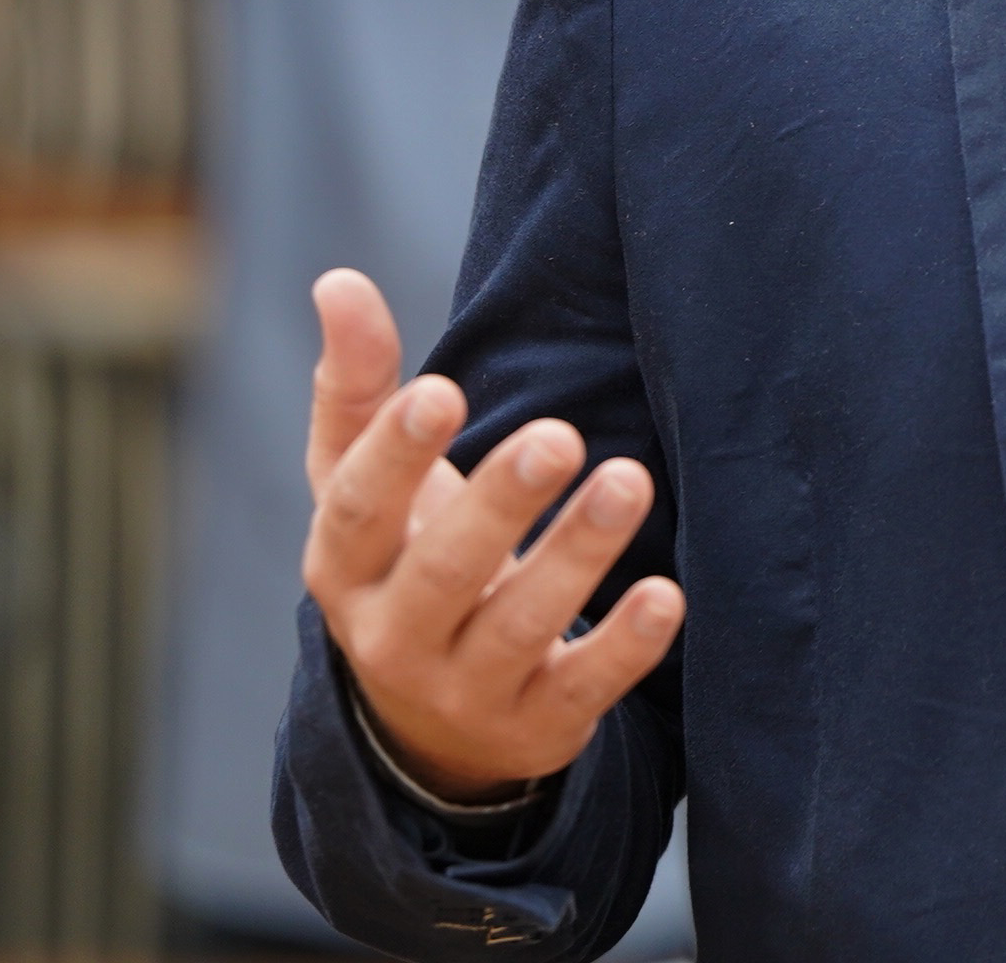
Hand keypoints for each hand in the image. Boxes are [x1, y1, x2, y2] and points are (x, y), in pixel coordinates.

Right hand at [301, 268, 684, 802]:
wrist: (428, 721)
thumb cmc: (402, 559)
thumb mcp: (361, 483)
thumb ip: (356, 385)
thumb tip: (338, 280)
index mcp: (345, 566)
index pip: (358, 510)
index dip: (395, 454)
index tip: (443, 390)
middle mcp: (393, 636)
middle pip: (445, 571)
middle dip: (501, 504)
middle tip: (559, 435)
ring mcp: (466, 688)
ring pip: (520, 626)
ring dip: (578, 555)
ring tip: (628, 479)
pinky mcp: (537, 725)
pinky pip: (582, 689)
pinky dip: (625, 646)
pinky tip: (668, 595)